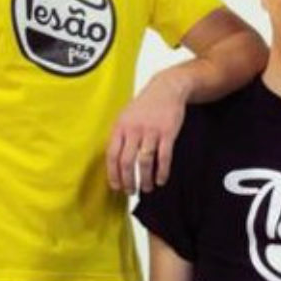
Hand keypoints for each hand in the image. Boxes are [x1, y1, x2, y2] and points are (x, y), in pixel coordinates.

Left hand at [105, 72, 188, 193]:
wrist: (166, 88)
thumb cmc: (144, 106)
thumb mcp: (125, 116)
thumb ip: (119, 136)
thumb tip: (113, 163)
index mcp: (120, 126)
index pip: (112, 155)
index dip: (113, 174)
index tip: (116, 186)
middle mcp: (133, 129)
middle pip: (126, 162)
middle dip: (128, 181)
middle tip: (131, 192)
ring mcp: (151, 131)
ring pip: (144, 162)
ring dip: (145, 180)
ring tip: (147, 188)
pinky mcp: (167, 133)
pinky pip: (163, 157)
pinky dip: (162, 172)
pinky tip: (161, 180)